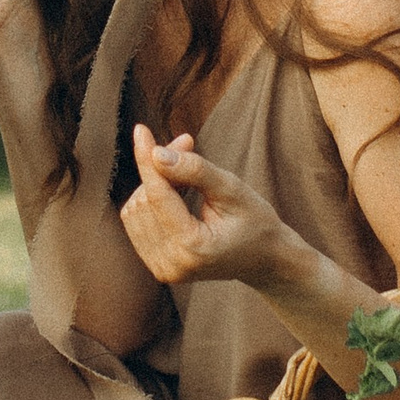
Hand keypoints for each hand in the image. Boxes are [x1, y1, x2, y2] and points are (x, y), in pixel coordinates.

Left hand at [119, 124, 292, 290]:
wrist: (265, 259)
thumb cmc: (255, 221)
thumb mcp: (232, 190)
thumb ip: (195, 171)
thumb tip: (156, 154)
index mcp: (192, 247)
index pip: (157, 195)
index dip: (147, 158)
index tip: (140, 129)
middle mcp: (172, 264)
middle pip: (144, 201)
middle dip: (159, 169)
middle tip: (187, 148)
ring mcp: (163, 270)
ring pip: (134, 211)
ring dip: (154, 184)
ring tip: (186, 177)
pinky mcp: (158, 267)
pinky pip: (136, 224)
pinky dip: (151, 202)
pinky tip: (175, 195)